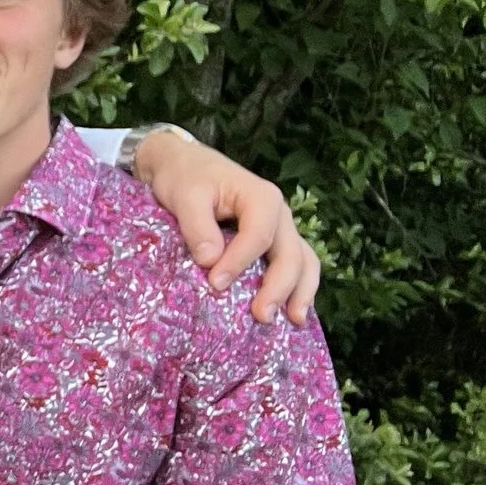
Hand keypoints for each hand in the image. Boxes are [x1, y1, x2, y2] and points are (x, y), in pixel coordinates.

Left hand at [136, 131, 321, 323]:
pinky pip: (295, 264)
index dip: (239, 263)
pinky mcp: (273, 241)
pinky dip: (297, 287)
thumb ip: (198, 227)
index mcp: (261, 198)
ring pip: (303, 261)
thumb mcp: (185, 196)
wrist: (182, 163)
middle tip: (260, 316)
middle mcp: (279, 214)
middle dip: (279, 287)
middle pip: (291, 254)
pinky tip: (291, 311)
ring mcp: (280, 228)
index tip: (215, 284)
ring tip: (293, 320)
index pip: (258, 236)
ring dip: (300, 291)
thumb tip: (210, 261)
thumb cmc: (185, 177)